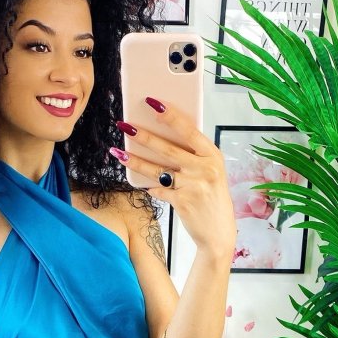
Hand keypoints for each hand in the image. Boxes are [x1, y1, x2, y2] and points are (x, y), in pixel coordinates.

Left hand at [110, 97, 236, 257]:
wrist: (219, 234)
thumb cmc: (213, 198)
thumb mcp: (211, 172)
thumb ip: (194, 156)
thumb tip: (163, 137)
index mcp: (213, 156)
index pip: (189, 130)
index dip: (170, 115)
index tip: (152, 103)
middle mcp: (204, 169)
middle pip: (168, 148)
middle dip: (144, 136)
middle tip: (125, 126)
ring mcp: (193, 186)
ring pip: (157, 170)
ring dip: (135, 161)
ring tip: (118, 152)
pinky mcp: (182, 202)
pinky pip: (158, 190)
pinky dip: (148, 186)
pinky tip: (139, 182)